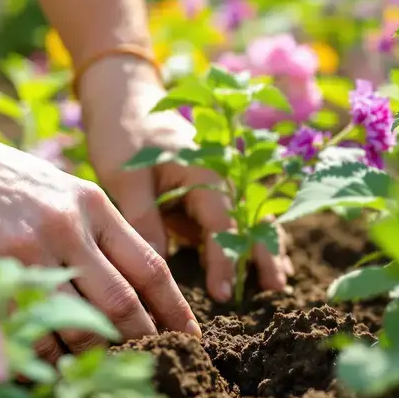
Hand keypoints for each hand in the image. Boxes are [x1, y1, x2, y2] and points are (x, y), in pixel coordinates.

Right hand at [0, 107, 200, 359]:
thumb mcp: (52, 187)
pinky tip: (45, 368)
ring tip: (99, 376)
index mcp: (89, 203)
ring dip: (91, 357)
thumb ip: (89, 228)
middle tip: (154, 368)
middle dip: (141, 342)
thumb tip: (125, 287)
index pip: (149, 266)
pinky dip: (40, 357)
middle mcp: (66, 226)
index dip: (174, 309)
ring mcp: (25, 251)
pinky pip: (25, 331)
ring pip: (77, 325)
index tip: (189, 337)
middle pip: (121, 303)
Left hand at [78, 56, 292, 302]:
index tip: (222, 294)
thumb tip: (157, 268)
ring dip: (263, 250)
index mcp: (205, 172)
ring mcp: (220, 183)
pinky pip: (235, 220)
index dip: (225, 261)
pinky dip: (247, 242)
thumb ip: (144, 220)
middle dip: (265, 256)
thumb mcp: (126, 179)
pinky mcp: (209, 192)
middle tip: (275, 291)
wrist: (125, 103)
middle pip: (252, 221)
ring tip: (274, 286)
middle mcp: (222, 177)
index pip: (223, 224)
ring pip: (251, 220)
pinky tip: (257, 268)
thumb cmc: (123, 137)